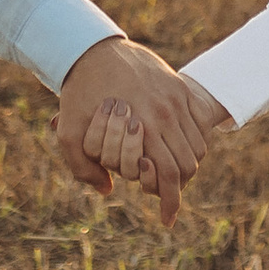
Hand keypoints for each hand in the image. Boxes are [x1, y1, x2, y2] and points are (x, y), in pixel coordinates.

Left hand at [54, 36, 209, 228]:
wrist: (92, 50)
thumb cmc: (79, 93)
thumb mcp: (69, 133)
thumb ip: (84, 169)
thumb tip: (109, 190)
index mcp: (143, 126)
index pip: (170, 175)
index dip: (171, 202)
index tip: (167, 219)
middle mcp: (167, 112)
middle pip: (188, 164)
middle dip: (178, 186)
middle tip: (164, 193)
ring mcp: (176, 97)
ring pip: (198, 146)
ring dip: (186, 164)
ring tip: (167, 170)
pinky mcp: (179, 86)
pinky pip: (200, 122)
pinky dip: (193, 141)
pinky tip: (175, 147)